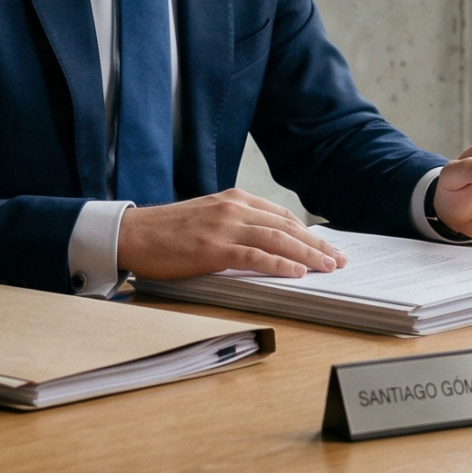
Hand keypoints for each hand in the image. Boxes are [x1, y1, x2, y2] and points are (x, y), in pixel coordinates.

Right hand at [117, 189, 344, 279]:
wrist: (133, 233)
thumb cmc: (167, 231)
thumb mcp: (207, 217)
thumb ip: (235, 224)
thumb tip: (265, 243)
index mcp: (234, 200)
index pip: (282, 215)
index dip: (308, 232)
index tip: (326, 245)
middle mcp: (234, 208)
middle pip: (287, 226)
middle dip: (317, 244)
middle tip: (339, 259)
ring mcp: (224, 227)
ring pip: (277, 239)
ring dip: (307, 254)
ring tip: (327, 267)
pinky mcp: (213, 248)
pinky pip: (254, 256)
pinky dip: (279, 264)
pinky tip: (296, 272)